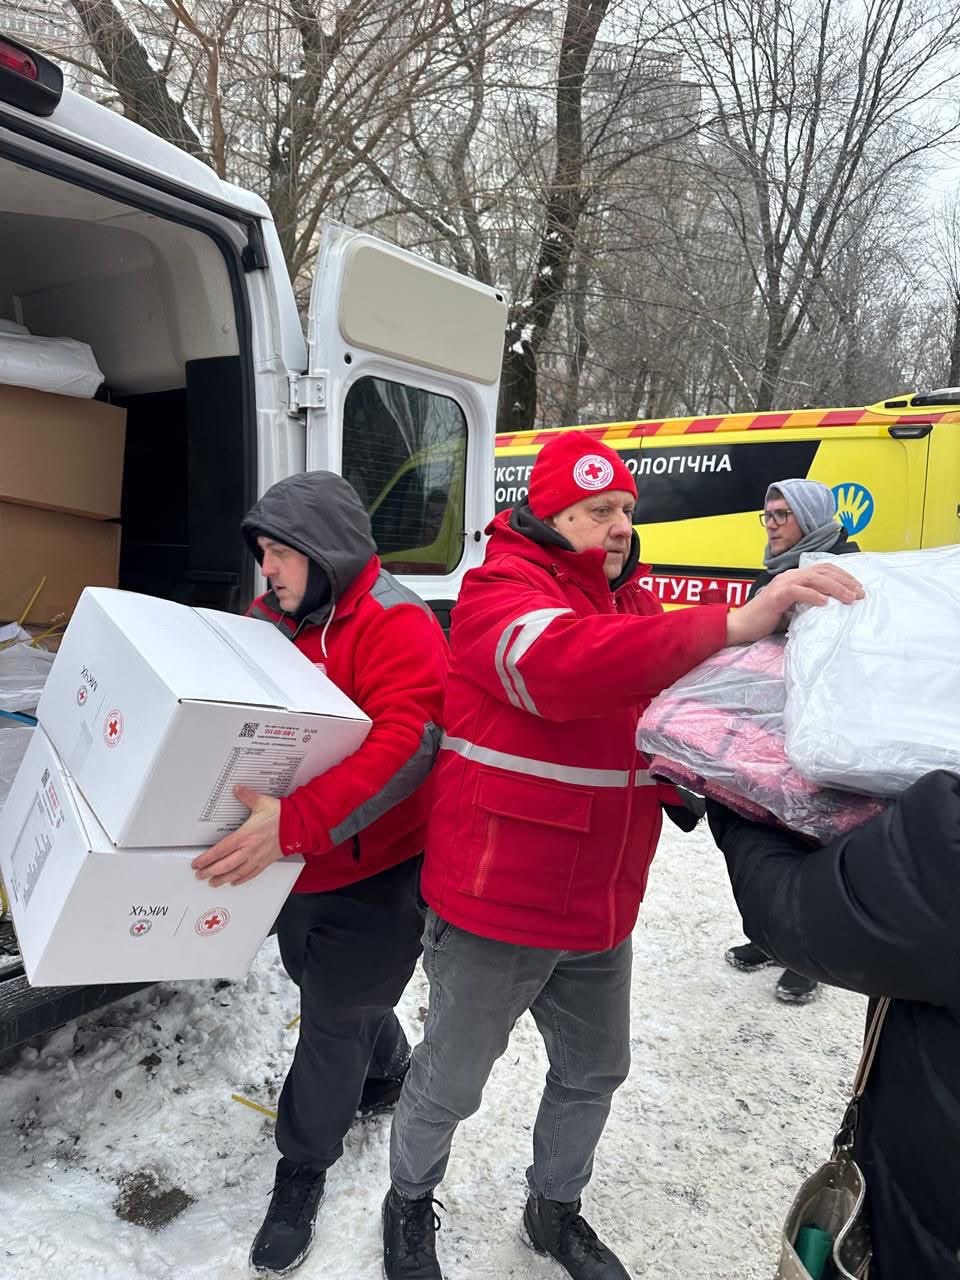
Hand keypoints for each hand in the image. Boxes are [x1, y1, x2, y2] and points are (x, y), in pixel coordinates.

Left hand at [191, 786, 283, 886]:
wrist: (300, 826)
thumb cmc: (282, 816)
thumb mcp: (262, 802)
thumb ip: (247, 796)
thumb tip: (238, 790)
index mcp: (244, 836)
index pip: (220, 850)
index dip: (206, 859)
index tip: (197, 863)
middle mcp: (249, 850)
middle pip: (225, 865)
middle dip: (210, 871)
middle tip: (200, 875)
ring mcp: (257, 858)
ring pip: (236, 873)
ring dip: (223, 879)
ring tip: (213, 883)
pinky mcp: (266, 862)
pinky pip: (251, 874)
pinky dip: (241, 879)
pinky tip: (235, 882)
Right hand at [725, 563, 863, 646]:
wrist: (741, 625)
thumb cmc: (766, 620)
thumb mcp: (792, 608)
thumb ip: (807, 603)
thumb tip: (830, 607)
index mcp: (795, 577)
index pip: (823, 569)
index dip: (843, 575)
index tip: (858, 587)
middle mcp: (790, 576)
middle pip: (823, 571)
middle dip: (845, 581)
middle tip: (860, 593)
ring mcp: (783, 584)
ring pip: (815, 579)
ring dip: (836, 588)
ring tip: (850, 598)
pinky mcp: (777, 595)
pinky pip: (799, 591)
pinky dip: (814, 596)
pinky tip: (826, 603)